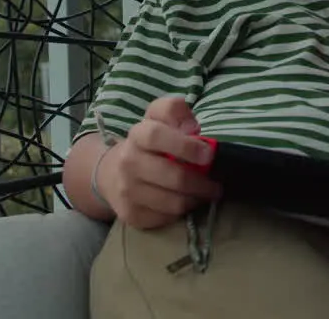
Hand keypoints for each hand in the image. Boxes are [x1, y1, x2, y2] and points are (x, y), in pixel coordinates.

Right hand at [94, 96, 219, 229]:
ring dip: (196, 199)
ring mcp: (127, 190)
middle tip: (216, 184)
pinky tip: (185, 202)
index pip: (157, 136)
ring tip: (205, 193)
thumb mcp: (158, 118)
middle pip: (173, 176)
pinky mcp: (130, 214)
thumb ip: (175, 111)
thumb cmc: (147, 144)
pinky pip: (167, 218)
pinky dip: (181, 212)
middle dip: (202, 182)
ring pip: (174, 202)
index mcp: (138, 135)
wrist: (111, 174)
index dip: (185, 146)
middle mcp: (128, 162)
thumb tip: (192, 128)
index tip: (209, 155)